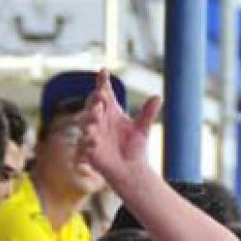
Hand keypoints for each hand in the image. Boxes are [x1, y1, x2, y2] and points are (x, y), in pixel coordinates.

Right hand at [76, 71, 156, 190]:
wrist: (131, 169)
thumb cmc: (135, 147)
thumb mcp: (142, 129)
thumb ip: (148, 113)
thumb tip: (158, 97)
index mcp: (111, 112)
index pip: (104, 93)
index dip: (102, 82)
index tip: (103, 71)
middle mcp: (99, 121)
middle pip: (92, 106)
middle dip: (94, 101)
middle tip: (100, 98)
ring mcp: (92, 135)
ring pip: (84, 124)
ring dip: (88, 121)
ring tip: (95, 120)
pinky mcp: (88, 151)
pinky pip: (82, 146)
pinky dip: (85, 145)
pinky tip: (92, 144)